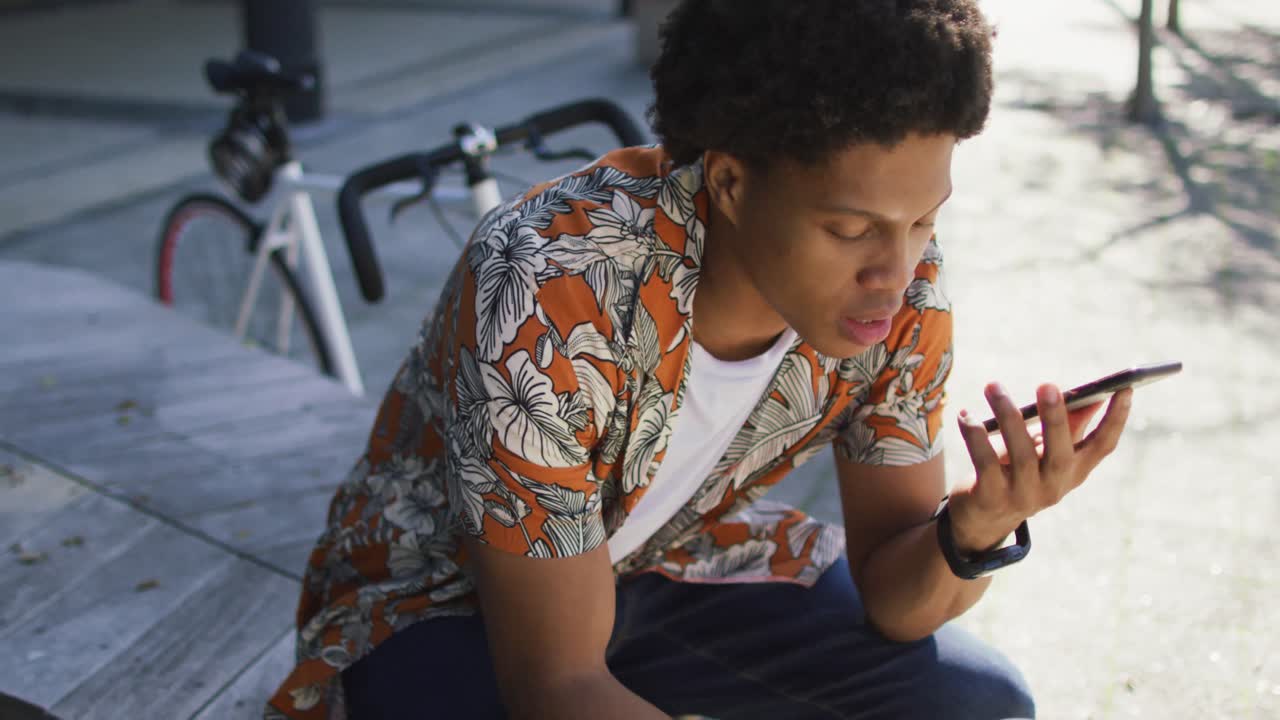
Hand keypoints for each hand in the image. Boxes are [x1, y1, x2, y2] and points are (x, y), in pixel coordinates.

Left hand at [949, 382, 1133, 553]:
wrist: (983, 518)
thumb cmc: (1020, 471)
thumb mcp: (1046, 451)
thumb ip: (1068, 426)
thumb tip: (1092, 395)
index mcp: (1075, 472)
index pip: (1103, 446)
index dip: (1117, 419)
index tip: (1126, 388)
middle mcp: (1054, 487)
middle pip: (1060, 452)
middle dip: (1056, 418)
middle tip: (1047, 384)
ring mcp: (1024, 496)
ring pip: (1020, 454)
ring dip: (1007, 416)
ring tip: (994, 387)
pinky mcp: (992, 497)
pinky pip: (985, 463)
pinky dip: (975, 436)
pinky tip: (966, 415)